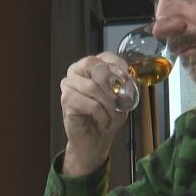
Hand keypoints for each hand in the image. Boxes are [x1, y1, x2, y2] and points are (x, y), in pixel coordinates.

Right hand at [60, 52, 128, 175]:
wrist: (95, 139)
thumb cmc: (107, 116)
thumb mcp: (121, 99)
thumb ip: (124, 87)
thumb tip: (129, 80)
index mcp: (92, 66)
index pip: (106, 57)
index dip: (119, 66)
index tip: (128, 80)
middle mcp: (77, 70)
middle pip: (95, 66)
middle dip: (111, 85)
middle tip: (120, 101)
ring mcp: (69, 83)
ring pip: (93, 87)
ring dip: (109, 106)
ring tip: (113, 118)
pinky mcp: (66, 99)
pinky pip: (90, 104)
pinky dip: (102, 116)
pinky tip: (102, 122)